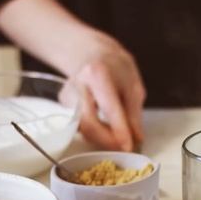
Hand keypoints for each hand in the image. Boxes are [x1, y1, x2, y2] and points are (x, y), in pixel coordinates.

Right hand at [0, 0, 145, 151]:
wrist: (89, 52)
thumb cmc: (114, 66)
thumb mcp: (132, 84)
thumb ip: (134, 112)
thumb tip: (137, 137)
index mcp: (97, 74)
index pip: (108, 108)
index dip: (119, 130)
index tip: (128, 145)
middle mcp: (78, 85)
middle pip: (88, 123)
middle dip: (107, 141)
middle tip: (123, 147)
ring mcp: (67, 95)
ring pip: (81, 128)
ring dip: (101, 139)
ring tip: (118, 138)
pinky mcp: (63, 105)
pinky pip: (79, 125)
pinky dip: (94, 133)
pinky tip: (106, 131)